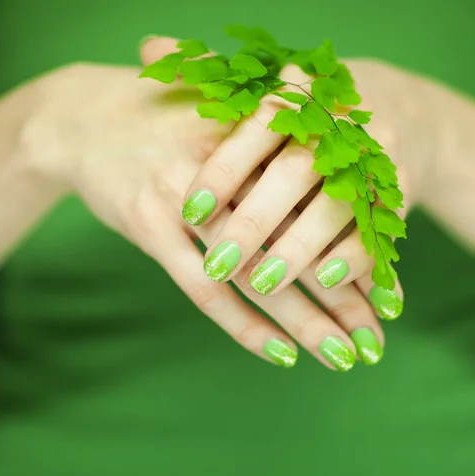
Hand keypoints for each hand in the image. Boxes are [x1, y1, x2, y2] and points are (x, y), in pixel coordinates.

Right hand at [18, 40, 385, 370]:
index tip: (391, 297)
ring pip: (260, 272)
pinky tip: (281, 354)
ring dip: (306, 320)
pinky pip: (204, 287)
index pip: (328, 206)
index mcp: (261, 134)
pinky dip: (244, 324)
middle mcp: (233, 163)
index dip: (362, 252)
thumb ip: (279, 154)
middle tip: (378, 340)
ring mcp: (188, 195)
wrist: (83, 116)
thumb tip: (343, 200)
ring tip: (344, 358)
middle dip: (344, 297)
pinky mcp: (150, 223)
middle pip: (303, 243)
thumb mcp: (228, 120)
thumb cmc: (168, 123)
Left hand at [181, 57, 446, 320]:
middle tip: (218, 266)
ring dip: (300, 247)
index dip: (222, 171)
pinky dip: (353, 256)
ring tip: (264, 284)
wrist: (402, 111)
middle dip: (256, 221)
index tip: (188, 213)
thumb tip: (148, 47)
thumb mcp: (270, 89)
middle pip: (296, 171)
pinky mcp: (399, 189)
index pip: (257, 127)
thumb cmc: (310, 112)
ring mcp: (376, 155)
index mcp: (299, 91)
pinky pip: (379, 226)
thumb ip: (213, 78)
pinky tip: (324, 282)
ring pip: (337, 204)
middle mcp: (340, 120)